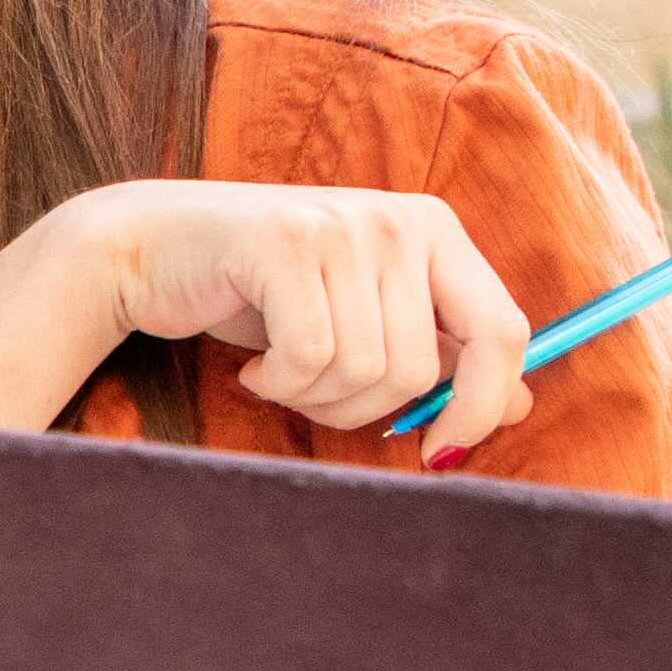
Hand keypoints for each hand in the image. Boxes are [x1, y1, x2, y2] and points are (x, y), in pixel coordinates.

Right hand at [78, 181, 533, 448]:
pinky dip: (278, 384)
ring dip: (314, 398)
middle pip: (422, 370)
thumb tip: (520, 408)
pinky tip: (254, 366)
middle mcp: (401, 218)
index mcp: (435, 229)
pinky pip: (310, 359)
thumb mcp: (363, 318)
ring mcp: (344, 225)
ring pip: (365, 371)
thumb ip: (439, 353)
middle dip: (364, 409)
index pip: (504, 331)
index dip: (483, 406)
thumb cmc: (264, 294)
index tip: (441, 453)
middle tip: (316, 393)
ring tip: (280, 371)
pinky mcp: (286, 243)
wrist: (151, 250)